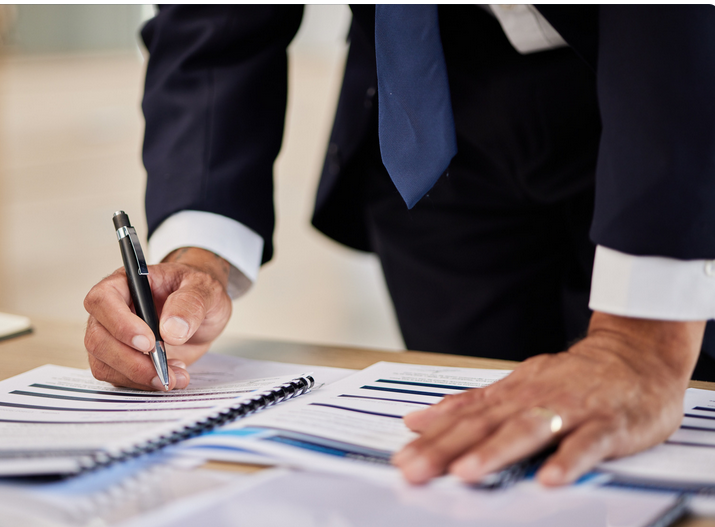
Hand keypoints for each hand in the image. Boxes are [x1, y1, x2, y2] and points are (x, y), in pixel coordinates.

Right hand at [84, 247, 233, 390]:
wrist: (204, 312)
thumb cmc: (198, 291)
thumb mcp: (204, 289)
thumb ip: (191, 303)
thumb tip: (171, 330)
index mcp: (126, 282)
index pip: (103, 299)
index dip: (120, 324)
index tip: (149, 342)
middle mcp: (112, 310)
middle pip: (98, 339)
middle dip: (131, 361)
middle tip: (163, 371)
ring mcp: (113, 337)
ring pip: (104, 364)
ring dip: (138, 376)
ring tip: (176, 376)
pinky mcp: (122, 359)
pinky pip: (118, 378)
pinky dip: (143, 383)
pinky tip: (171, 375)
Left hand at [392, 312, 704, 485]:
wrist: (633, 356)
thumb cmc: (570, 378)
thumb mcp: (515, 386)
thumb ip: (469, 404)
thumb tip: (420, 418)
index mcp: (510, 395)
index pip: (463, 419)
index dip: (431, 439)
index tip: (402, 459)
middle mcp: (533, 400)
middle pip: (485, 426)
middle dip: (447, 449)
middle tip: (416, 470)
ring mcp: (570, 411)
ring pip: (528, 431)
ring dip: (496, 452)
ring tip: (466, 472)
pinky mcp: (607, 424)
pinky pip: (588, 444)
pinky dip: (569, 460)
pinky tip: (550, 479)